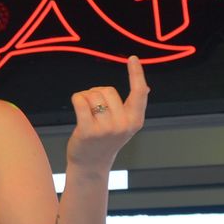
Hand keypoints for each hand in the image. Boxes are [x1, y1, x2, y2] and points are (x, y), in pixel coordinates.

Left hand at [66, 56, 149, 171]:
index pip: (139, 92)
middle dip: (97, 94)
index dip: (137, 73)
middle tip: (95, 111)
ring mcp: (106, 129)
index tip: (133, 58)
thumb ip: (133, 107)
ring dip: (86, 99)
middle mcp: (124, 124)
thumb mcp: (125, 125)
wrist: (91, 165)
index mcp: (135, 121)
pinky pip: (81, 100)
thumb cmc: (106, 141)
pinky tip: (78, 108)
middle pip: (107, 90)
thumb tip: (146, 87)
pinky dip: (77, 99)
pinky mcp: (88, 131)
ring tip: (87, 115)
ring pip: (92, 95)